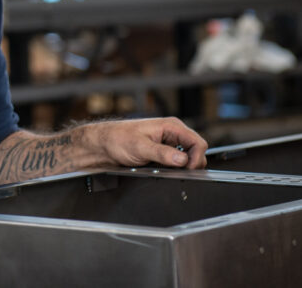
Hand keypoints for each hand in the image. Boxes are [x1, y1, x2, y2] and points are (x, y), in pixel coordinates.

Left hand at [90, 117, 207, 168]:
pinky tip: (165, 172)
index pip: (198, 142)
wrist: (103, 144)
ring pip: (188, 157)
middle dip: (192, 164)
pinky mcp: (163, 152)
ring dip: (183, 167)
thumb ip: (162, 153)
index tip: (187, 170)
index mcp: (171, 126)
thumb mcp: (140, 147)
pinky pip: (177, 162)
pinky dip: (175, 168)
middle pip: (196, 150)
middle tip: (180, 174)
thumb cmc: (117, 139)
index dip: (197, 158)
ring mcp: (169, 143)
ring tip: (169, 172)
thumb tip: (182, 159)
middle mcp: (173, 133)